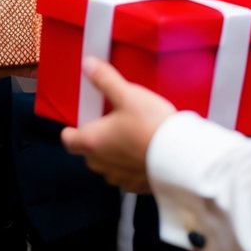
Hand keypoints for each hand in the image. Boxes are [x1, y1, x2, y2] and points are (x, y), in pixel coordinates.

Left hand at [60, 57, 175, 193]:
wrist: (181, 157)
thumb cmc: (151, 128)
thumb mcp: (127, 95)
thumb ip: (105, 80)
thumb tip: (89, 66)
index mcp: (92, 142)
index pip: (68, 139)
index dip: (73, 128)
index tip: (83, 119)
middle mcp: (101, 163)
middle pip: (89, 150)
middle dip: (97, 137)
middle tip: (113, 120)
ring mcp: (119, 177)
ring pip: (108, 163)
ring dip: (115, 152)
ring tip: (133, 134)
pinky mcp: (137, 184)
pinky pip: (128, 174)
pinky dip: (132, 163)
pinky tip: (146, 150)